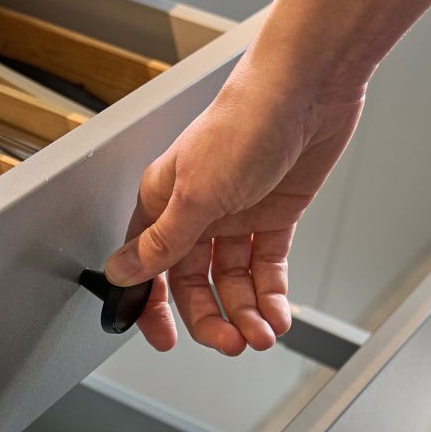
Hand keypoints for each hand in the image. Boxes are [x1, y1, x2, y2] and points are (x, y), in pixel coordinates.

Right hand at [104, 49, 365, 354]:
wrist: (308, 89)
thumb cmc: (244, 122)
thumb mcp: (195, 194)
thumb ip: (161, 242)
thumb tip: (122, 272)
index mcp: (162, 203)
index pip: (149, 268)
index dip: (154, 307)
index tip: (165, 339)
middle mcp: (195, 212)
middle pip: (194, 283)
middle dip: (211, 317)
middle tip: (229, 342)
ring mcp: (236, 214)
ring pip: (232, 281)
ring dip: (245, 311)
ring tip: (260, 333)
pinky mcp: (274, 214)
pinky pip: (266, 267)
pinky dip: (271, 294)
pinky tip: (276, 313)